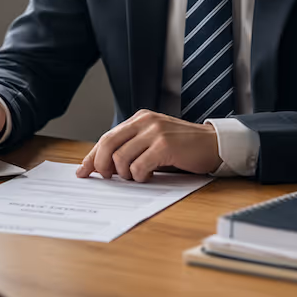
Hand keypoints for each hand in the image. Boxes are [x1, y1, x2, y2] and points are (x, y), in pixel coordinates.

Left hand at [75, 110, 220, 182]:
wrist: (213, 144)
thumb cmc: (183, 147)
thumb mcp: (154, 142)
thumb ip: (132, 148)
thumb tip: (105, 167)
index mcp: (139, 118)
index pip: (107, 137)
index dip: (92, 156)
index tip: (83, 171)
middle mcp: (144, 121)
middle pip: (108, 144)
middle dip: (102, 165)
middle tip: (108, 178)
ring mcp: (155, 132)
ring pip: (121, 157)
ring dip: (125, 174)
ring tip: (138, 176)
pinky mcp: (165, 145)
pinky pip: (139, 166)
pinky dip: (140, 176)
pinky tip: (149, 176)